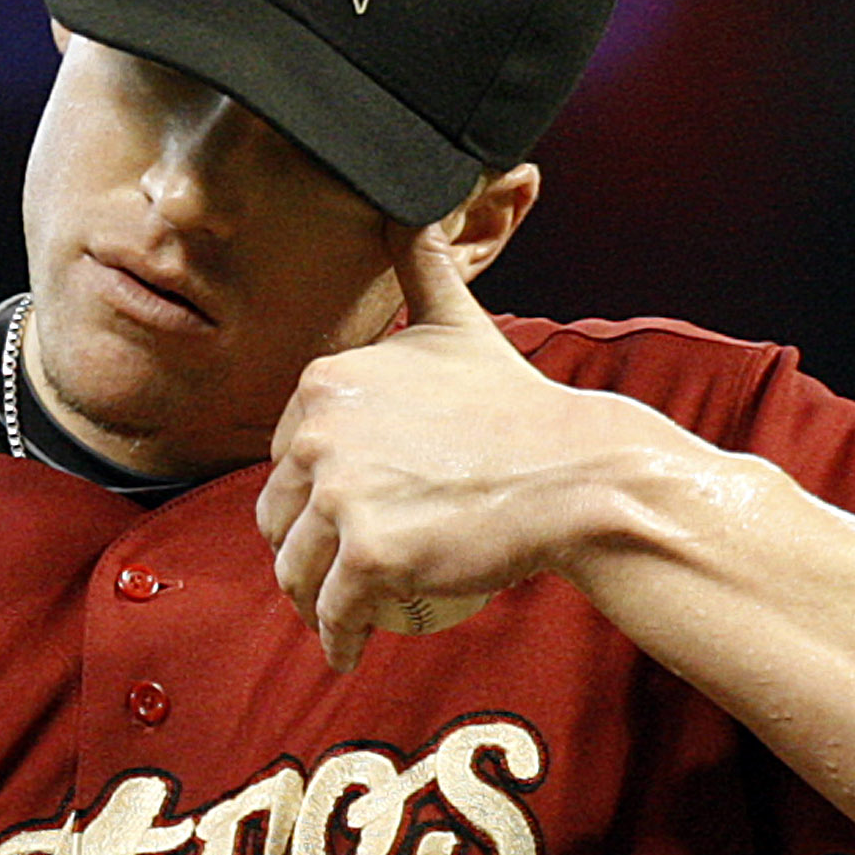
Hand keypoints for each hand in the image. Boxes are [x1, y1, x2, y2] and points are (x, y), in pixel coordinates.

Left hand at [259, 224, 634, 671]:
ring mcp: (341, 497)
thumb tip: (410, 200)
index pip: (284, 456)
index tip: (336, 517)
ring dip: (307, 604)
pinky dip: (336, 641)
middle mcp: (320, 433)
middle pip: (278, 516)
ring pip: (295, 569)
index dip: (303, 493)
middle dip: (295, 549)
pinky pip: (332, 615)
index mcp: (326, 381)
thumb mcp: (459, 322)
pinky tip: (346, 653)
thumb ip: (422, 266)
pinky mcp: (368, 556)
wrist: (576, 474)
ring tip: (336, 619)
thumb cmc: (519, 406)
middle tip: (334, 575)